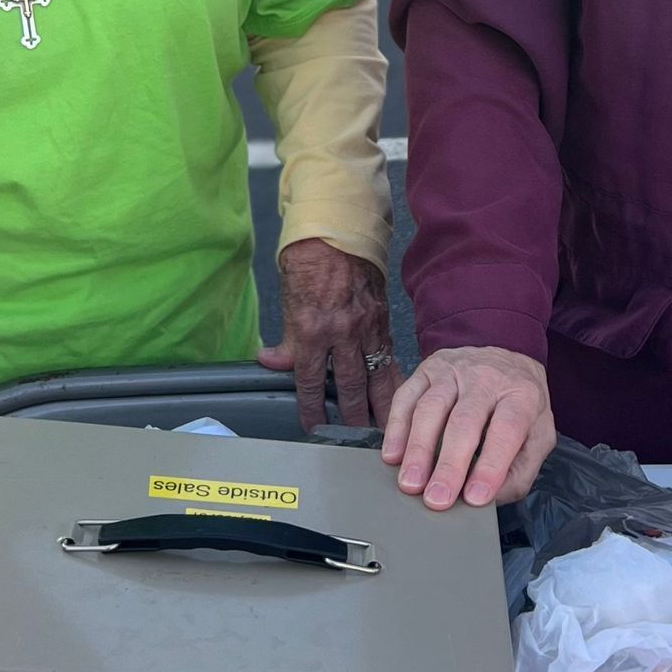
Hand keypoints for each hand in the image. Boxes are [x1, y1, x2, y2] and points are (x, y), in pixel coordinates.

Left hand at [258, 240, 396, 430]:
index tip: (312, 428)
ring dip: (380, 407)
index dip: (310, 409)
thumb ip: (286, 338)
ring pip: (376, 377)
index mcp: (312, 329)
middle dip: (351, 418)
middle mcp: (342, 333)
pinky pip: (390, 358)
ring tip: (386, 434)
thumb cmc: (308, 259)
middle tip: (354, 441)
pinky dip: (395, 380)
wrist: (338, 229)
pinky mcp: (383, 320)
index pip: (309, 381)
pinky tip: (400, 397)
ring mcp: (367, 327)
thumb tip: (271, 362)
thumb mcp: (288, 300)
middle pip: (348, 387)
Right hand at [382, 346, 553, 510]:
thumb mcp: (538, 435)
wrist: (506, 357)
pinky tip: (393, 455)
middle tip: (437, 499)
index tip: (475, 498)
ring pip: (431, 408)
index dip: (490, 466)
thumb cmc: (519, 406)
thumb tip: (490, 498)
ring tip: (411, 483)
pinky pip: (407, 397)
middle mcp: (487, 377)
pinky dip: (396, 428)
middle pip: (464, 421)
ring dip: (418, 449)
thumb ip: (521, 470)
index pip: (506, 430)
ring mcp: (454, 370)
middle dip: (448, 464)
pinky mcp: (427, 369)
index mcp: (521, 395)